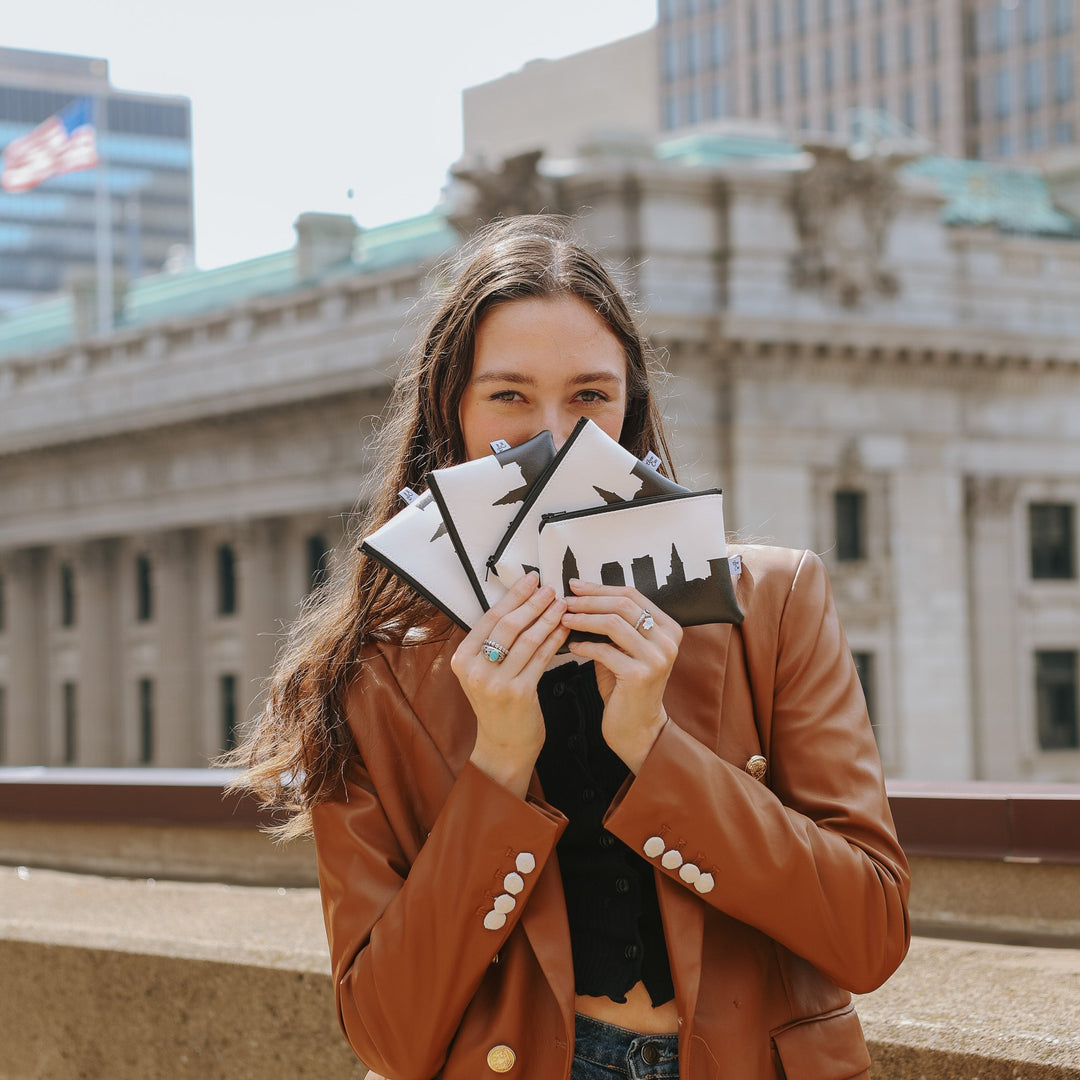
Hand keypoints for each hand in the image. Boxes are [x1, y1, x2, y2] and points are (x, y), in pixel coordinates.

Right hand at [451, 572, 568, 796]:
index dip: (514, 596)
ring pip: (526, 640)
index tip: (532, 579)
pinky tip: (566, 629)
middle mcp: (475, 669)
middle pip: (507, 625)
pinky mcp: (518, 694)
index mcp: (463, 658)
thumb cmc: (499, 704)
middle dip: (532, 603)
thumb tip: (521, 602)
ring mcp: (495, 683)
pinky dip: (555, 640)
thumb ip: (495, 642)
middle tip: (551, 587)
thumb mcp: (486, 672)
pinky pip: (541, 659)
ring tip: (562, 603)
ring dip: (547, 618)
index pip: (490, 617)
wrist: (504, 745)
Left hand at [561, 580, 681, 772]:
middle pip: (623, 604)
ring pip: (613, 623)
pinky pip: (605, 651)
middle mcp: (667, 640)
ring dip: (584, 619)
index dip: (600, 588)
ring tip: (563, 619)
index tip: (575, 585)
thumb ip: (613, 624)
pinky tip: (571, 646)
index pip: (631, 595)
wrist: (637, 728)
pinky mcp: (640, 675)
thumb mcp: (624, 649)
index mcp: (668, 627)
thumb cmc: (625, 686)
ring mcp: (657, 657)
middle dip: (589, 600)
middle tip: (564, 600)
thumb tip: (580, 596)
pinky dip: (584, 645)